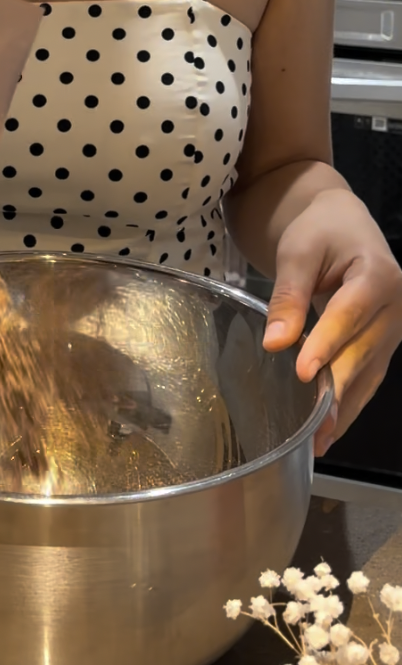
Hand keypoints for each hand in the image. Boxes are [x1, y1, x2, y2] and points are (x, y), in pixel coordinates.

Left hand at [261, 187, 401, 455]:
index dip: (328, 343)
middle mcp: (396, 306)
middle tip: (313, 424)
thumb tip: (275, 343)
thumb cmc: (319, 232)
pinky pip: (368, 377)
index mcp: (378, 273)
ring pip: (370, 372)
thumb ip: (288, 295)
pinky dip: (348, 403)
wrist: (342, 225)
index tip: (303, 372)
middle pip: (365, 350)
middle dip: (338, 388)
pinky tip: (328, 430)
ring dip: (345, 407)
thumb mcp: (298, 252)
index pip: (351, 313)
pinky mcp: (383, 345)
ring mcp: (393, 329)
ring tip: (318, 440)